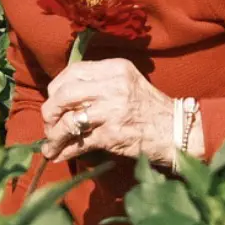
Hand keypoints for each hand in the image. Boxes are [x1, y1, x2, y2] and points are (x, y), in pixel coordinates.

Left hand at [40, 58, 184, 165]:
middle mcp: (113, 86)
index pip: (73, 71)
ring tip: (50, 144)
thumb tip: (61, 97)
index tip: (54, 101)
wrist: (176, 131)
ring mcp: (112, 110)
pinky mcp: (112, 135)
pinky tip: (59, 155)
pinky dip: (65, 151)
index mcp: (115, 68)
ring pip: (68, 120)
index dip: (56, 88)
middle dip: (50, 111)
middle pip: (64, 94)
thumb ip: (99, 84)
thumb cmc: (150, 108)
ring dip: (54, 135)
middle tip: (48, 123)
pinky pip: (79, 142)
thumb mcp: (127, 83)